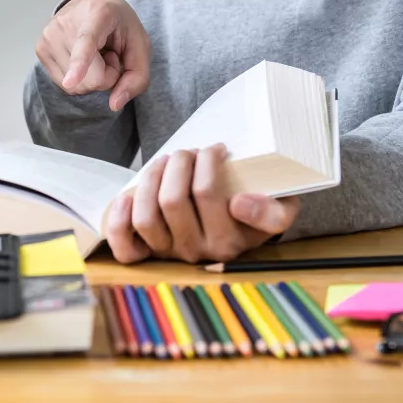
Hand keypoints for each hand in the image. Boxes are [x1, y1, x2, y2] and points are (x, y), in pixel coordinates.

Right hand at [35, 0, 151, 110]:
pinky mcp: (40, 49)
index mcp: (98, 13)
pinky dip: (78, 78)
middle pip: (89, 78)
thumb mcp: (141, 47)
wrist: (93, 4)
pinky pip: (65, 86)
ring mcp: (49, 35)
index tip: (70, 81)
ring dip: (91, 77)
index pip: (87, 42)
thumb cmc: (119, 26)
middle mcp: (66, 22)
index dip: (80, 63)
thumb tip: (114, 104)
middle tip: (108, 54)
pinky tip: (82, 58)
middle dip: (106, 77)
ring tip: (95, 53)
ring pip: (75, 86)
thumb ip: (137, 78)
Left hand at [105, 144, 300, 263]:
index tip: (218, 149)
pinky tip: (129, 195)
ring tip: (167, 162)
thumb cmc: (259, 209)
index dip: (207, 162)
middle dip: (178, 162)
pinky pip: (125, 247)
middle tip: (190, 151)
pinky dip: (120, 220)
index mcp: (229, 242)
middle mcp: (197, 251)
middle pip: (172, 200)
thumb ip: (273, 213)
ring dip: (151, 179)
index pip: (207, 194)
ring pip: (146, 216)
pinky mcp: (148, 254)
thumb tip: (239, 204)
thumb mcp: (282, 210)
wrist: (243, 229)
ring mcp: (169, 253)